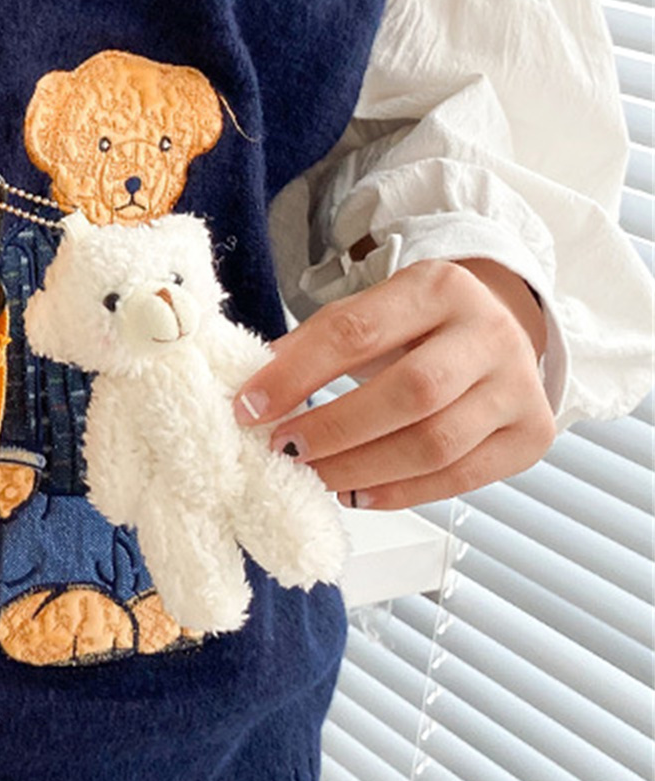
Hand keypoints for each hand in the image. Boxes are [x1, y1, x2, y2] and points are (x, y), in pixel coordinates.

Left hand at [231, 256, 555, 508]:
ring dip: (361, 470)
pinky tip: (356, 493)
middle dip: (333, 429)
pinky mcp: (531, 435)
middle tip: (282, 450)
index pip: (357, 332)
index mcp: (438, 287)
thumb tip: (254, 391)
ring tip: (313, 477)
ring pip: (435, 444)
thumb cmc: (416, 325)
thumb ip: (316, 344)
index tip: (249, 406)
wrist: (497, 329)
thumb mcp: (369, 312)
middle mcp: (489, 333)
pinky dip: (399, 493)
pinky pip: (460, 478)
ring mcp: (519, 387)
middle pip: (409, 393)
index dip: (297, 374)